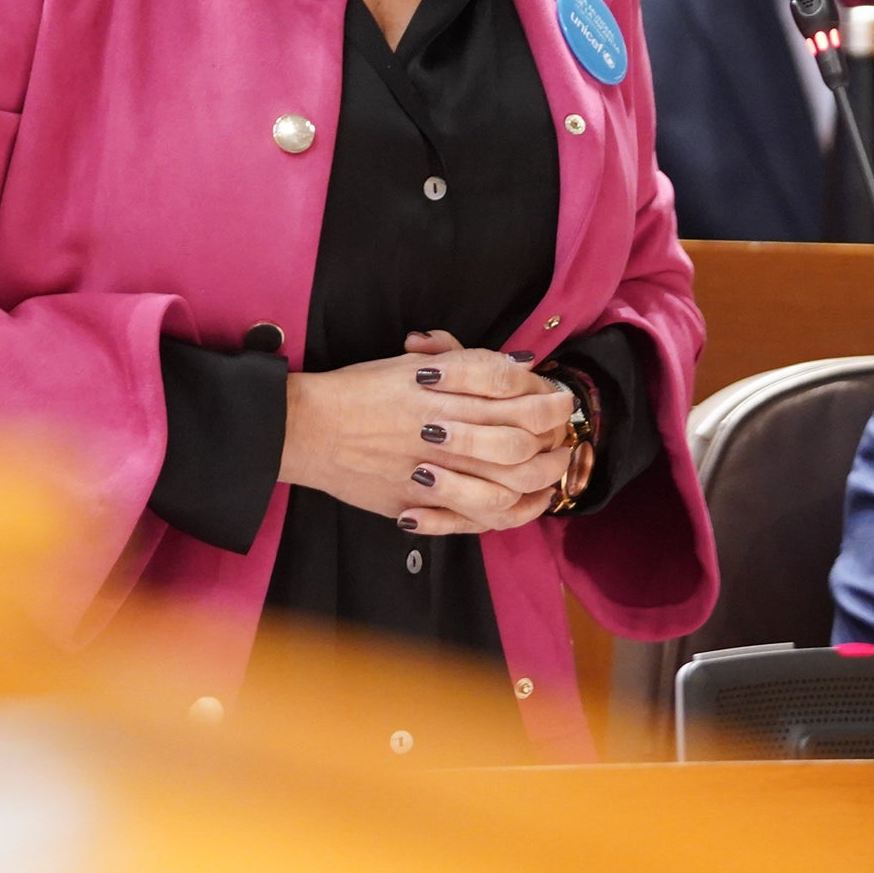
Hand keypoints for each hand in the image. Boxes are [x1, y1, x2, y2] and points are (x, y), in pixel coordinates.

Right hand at [278, 330, 575, 535]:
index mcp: (439, 385)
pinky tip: (528, 502)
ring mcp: (433, 468)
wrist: (306, 429)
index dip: (540, 385)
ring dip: (541, 472)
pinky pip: (477, 515)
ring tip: (555, 467)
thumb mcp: (406, 361)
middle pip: (520, 429)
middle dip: (553, 429)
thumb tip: (514, 361)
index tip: (554, 392)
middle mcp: (442, 424)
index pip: (508, 380)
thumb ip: (457, 358)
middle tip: (566, 427)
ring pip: (509, 477)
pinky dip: (509, 511)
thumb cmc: (355, 391)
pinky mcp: (421, 501)